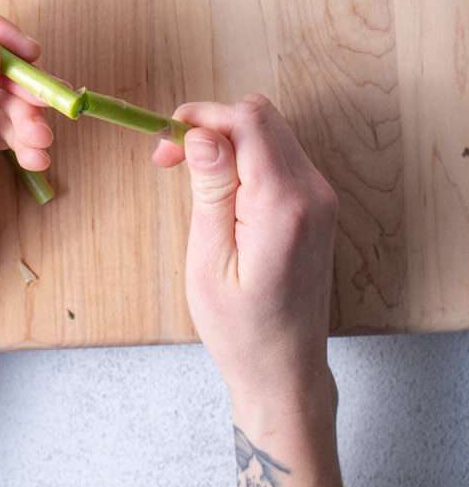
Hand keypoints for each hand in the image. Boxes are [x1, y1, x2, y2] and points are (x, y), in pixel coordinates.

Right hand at [154, 94, 338, 410]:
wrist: (285, 370)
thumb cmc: (240, 328)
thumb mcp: (210, 261)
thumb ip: (211, 190)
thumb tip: (202, 134)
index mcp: (284, 205)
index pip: (248, 120)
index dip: (201, 118)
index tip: (166, 146)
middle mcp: (312, 192)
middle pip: (261, 116)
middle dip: (210, 125)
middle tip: (171, 159)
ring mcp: (320, 197)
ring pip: (270, 130)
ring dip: (227, 139)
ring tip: (193, 178)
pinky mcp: (317, 204)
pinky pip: (279, 155)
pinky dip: (245, 157)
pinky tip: (222, 190)